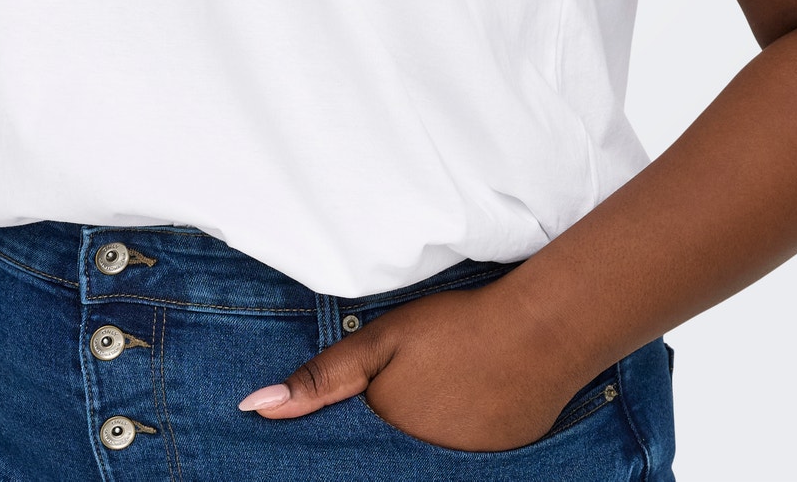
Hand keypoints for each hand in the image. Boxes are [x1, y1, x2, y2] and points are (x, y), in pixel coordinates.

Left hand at [237, 279, 581, 453]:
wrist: (541, 333)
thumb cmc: (455, 329)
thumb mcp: (381, 342)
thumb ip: (322, 378)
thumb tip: (255, 408)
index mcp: (387, 440)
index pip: (349, 460)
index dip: (338, 450)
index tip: (332, 437)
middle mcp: (421, 468)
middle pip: (386, 462)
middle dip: (378, 447)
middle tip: (409, 397)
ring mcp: (460, 474)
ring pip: (421, 463)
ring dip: (417, 447)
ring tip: (438, 399)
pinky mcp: (495, 470)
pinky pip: (460, 465)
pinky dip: (453, 445)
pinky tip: (465, 409)